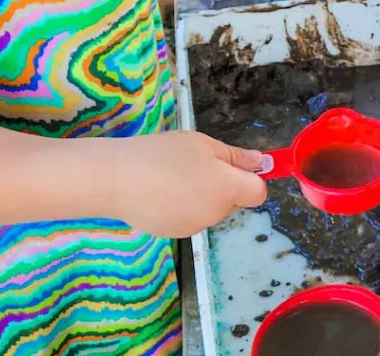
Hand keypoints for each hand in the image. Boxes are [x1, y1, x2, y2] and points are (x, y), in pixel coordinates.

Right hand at [116, 131, 266, 237]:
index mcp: (227, 190)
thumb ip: (235, 156)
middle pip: (234, 201)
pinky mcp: (175, 234)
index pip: (259, 192)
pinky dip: (185, 206)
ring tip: (175, 176)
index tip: (236, 164)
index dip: (253, 177)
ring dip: (204, 196)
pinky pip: (192, 217)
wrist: (118, 181)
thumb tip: (261, 163)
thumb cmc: (163, 154)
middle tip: (198, 163)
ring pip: (212, 209)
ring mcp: (195, 228)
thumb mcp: (202, 144)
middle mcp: (216, 215)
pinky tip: (163, 192)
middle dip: (225, 185)